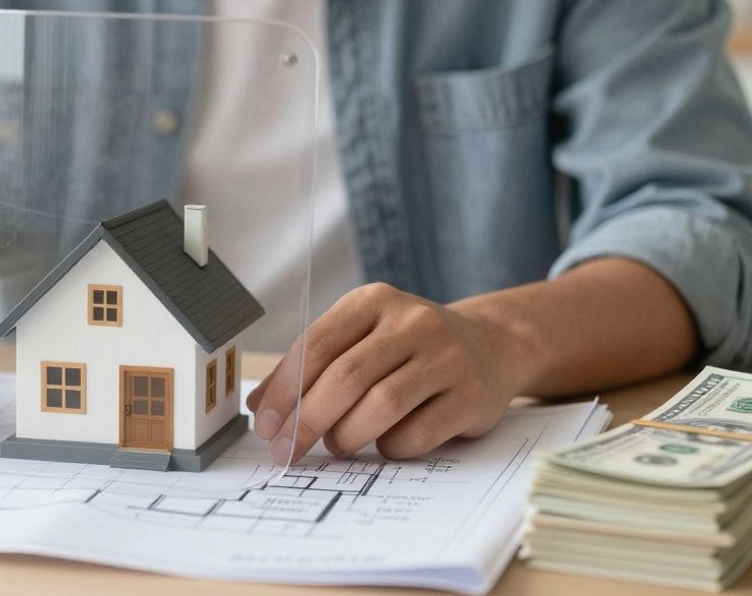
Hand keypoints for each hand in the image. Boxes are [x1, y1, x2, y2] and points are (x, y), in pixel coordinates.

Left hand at [246, 283, 533, 462]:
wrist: (492, 344)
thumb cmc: (409, 347)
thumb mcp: (361, 337)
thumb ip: (312, 366)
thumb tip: (260, 408)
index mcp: (373, 301)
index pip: (316, 345)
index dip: (284, 389)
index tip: (265, 425)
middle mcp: (412, 322)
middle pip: (346, 377)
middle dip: (308, 420)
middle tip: (288, 450)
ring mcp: (446, 357)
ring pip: (381, 406)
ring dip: (347, 436)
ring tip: (338, 444)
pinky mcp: (471, 395)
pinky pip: (416, 434)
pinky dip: (390, 447)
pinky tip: (385, 444)